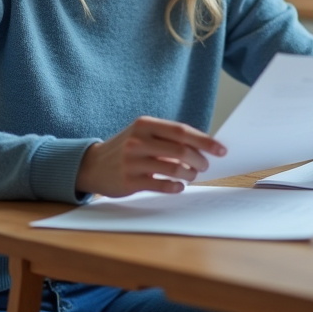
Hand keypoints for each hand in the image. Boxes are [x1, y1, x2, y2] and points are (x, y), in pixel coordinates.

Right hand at [75, 116, 226, 197]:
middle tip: (205, 166)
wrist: (92, 165)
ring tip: (191, 175)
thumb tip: (203, 146)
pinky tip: (178, 186)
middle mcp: (138, 140)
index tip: (221, 149)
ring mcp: (132, 161)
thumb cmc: (125, 149)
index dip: (204, 140)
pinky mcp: (129, 181)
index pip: (181, 130)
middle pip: (180, 150)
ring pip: (173, 169)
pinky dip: (175, 187)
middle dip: (199, 160)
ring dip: (189, 174)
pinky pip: (161, 185)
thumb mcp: (142, 134)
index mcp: (144, 124)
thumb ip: (167, 137)